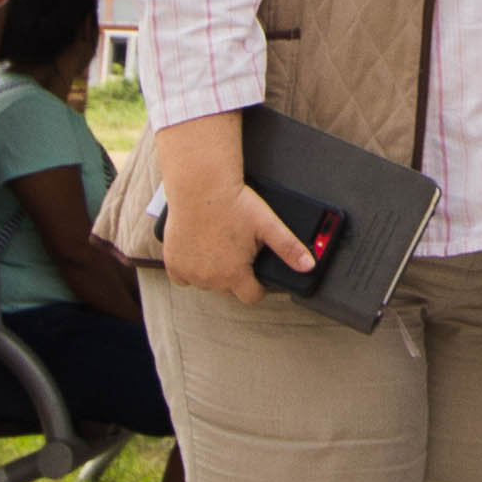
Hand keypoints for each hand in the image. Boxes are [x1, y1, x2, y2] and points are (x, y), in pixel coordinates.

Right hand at [151, 116, 315, 302]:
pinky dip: (189, 269)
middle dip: (235, 275)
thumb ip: (289, 248)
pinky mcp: (173, 263)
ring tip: (219, 247)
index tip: (256, 272)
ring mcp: (190, 273)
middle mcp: (210, 279)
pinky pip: (182, 277)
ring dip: (212, 272)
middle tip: (237, 250)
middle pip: (228, 289)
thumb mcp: (268, 224)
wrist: (200, 186)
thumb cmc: (233, 203)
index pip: (251, 296)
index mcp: (235, 274)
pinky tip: (198, 252)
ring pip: (205, 283)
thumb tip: (309, 265)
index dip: (257, 285)